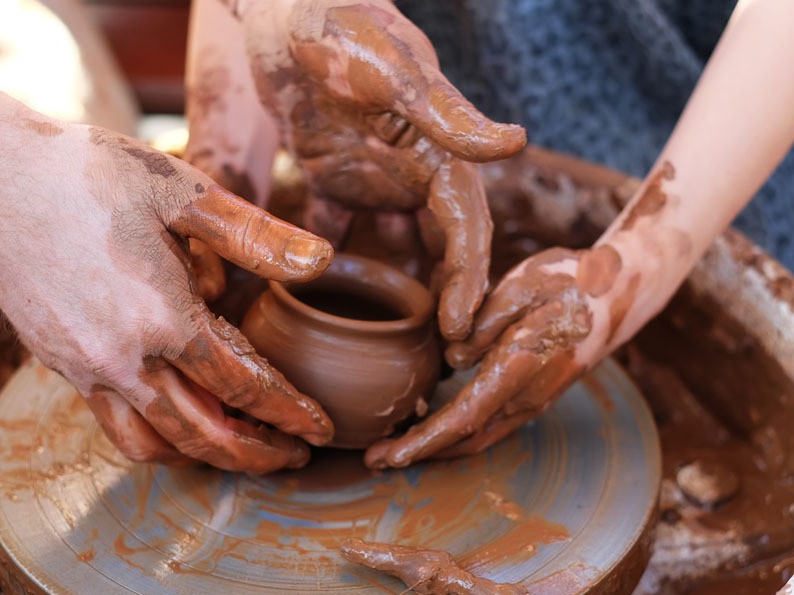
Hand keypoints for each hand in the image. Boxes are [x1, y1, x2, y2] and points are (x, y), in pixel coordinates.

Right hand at [0, 122, 334, 472]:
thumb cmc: (90, 174)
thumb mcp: (182, 191)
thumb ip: (255, 234)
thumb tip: (321, 261)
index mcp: (164, 318)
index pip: (243, 387)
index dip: (288, 413)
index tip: (319, 431)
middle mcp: (122, 358)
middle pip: (202, 436)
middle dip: (255, 455)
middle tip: (293, 458)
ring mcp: (83, 367)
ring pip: (151, 444)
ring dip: (201, 457)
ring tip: (238, 447)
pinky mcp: (56, 364)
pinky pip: (112, 423)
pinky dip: (153, 436)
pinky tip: (176, 415)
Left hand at [242, 0, 525, 339]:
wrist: (277, 2)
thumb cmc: (333, 20)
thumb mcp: (389, 65)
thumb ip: (445, 110)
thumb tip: (516, 145)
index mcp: (436, 146)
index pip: (466, 224)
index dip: (471, 278)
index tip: (462, 331)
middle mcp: (413, 167)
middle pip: (443, 247)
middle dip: (449, 301)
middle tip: (444, 360)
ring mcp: (375, 175)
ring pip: (401, 247)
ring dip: (406, 294)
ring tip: (400, 352)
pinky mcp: (334, 176)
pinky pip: (345, 232)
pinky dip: (343, 268)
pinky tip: (332, 309)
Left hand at [365, 243, 632, 468]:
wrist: (618, 295)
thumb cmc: (567, 282)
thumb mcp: (523, 287)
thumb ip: (484, 323)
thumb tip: (453, 357)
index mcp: (521, 366)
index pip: (464, 417)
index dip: (424, 441)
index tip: (389, 455)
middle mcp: (527, 395)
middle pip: (466, 439)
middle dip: (420, 454)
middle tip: (374, 460)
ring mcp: (532, 401)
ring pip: (477, 437)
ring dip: (435, 448)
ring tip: (393, 449)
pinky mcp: (532, 396)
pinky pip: (488, 424)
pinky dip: (455, 433)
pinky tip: (428, 422)